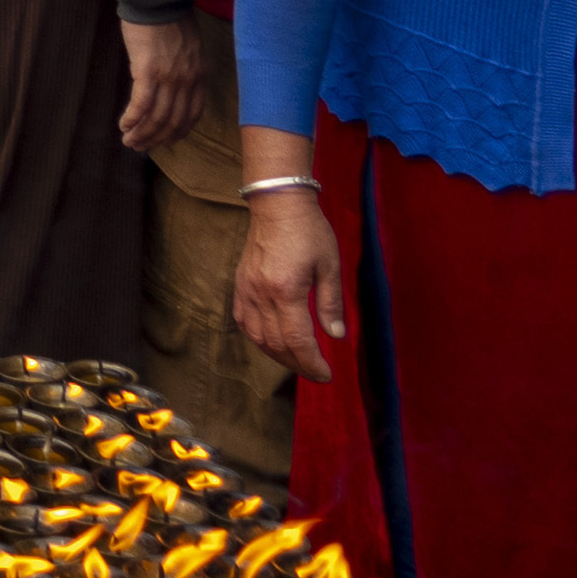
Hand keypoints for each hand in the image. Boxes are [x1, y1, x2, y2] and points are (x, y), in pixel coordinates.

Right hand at [115, 7, 214, 152]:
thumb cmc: (169, 16)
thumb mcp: (189, 46)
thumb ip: (185, 68)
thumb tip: (172, 84)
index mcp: (199, 75)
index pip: (192, 115)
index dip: (177, 133)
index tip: (164, 141)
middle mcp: (187, 81)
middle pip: (173, 121)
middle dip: (156, 138)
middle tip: (140, 146)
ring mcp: (169, 78)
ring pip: (157, 118)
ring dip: (142, 133)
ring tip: (129, 141)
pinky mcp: (148, 71)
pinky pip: (141, 105)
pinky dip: (132, 119)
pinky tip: (123, 125)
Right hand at [228, 181, 351, 372]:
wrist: (277, 203)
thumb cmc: (309, 231)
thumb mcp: (330, 265)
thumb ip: (331, 303)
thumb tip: (336, 336)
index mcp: (286, 290)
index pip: (298, 340)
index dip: (312, 362)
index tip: (326, 374)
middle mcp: (261, 294)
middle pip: (277, 344)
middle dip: (298, 364)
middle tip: (316, 372)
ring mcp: (246, 289)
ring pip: (257, 337)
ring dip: (278, 355)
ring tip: (297, 361)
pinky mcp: (240, 284)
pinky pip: (243, 321)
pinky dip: (257, 338)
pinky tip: (271, 342)